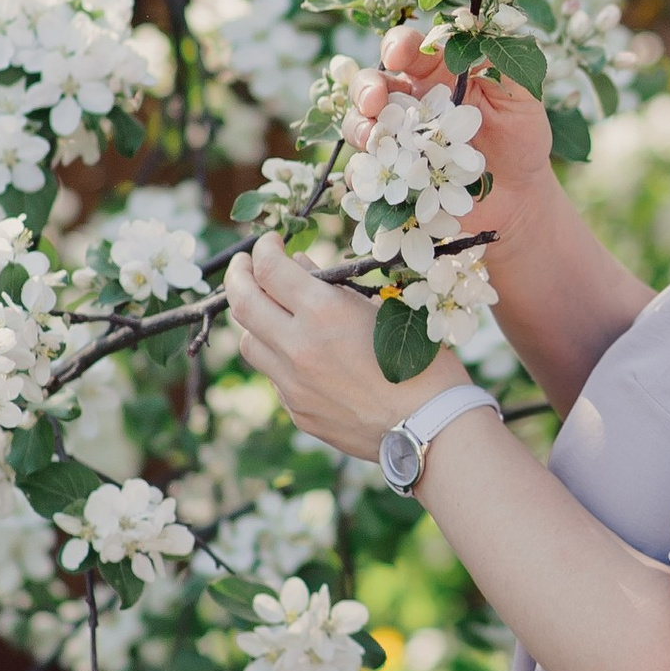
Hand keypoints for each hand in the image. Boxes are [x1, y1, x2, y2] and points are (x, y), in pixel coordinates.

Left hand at [222, 231, 464, 460]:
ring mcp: (293, 383)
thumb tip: (301, 268)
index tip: (270, 243)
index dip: (264, 249)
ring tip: (269, 310)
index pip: (270, 269)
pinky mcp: (298, 410)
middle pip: (242, 303)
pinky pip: (274, 376)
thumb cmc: (421, 362)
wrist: (431, 427)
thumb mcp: (384, 311)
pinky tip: (300, 353)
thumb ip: (335, 290)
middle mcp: (298, 346)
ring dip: (254, 320)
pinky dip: (279, 356)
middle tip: (244, 265)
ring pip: (249, 342)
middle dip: (238, 276)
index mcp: (324, 312)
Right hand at [351, 32, 558, 238]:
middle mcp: (412, 101)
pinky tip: (369, 171)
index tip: (397, 54)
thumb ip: (502, 65)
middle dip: (366, 87)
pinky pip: (368, 168)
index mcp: (439, 72)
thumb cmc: (521, 138)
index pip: (410, 49)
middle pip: (373, 83)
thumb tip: (479, 34)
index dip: (397, 45)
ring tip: (372, 138)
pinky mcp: (397, 172)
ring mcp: (401, 137)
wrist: (519, 194)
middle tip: (374, 101)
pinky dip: (362, 168)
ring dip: (359, 125)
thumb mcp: (523, 97)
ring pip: (362, 122)